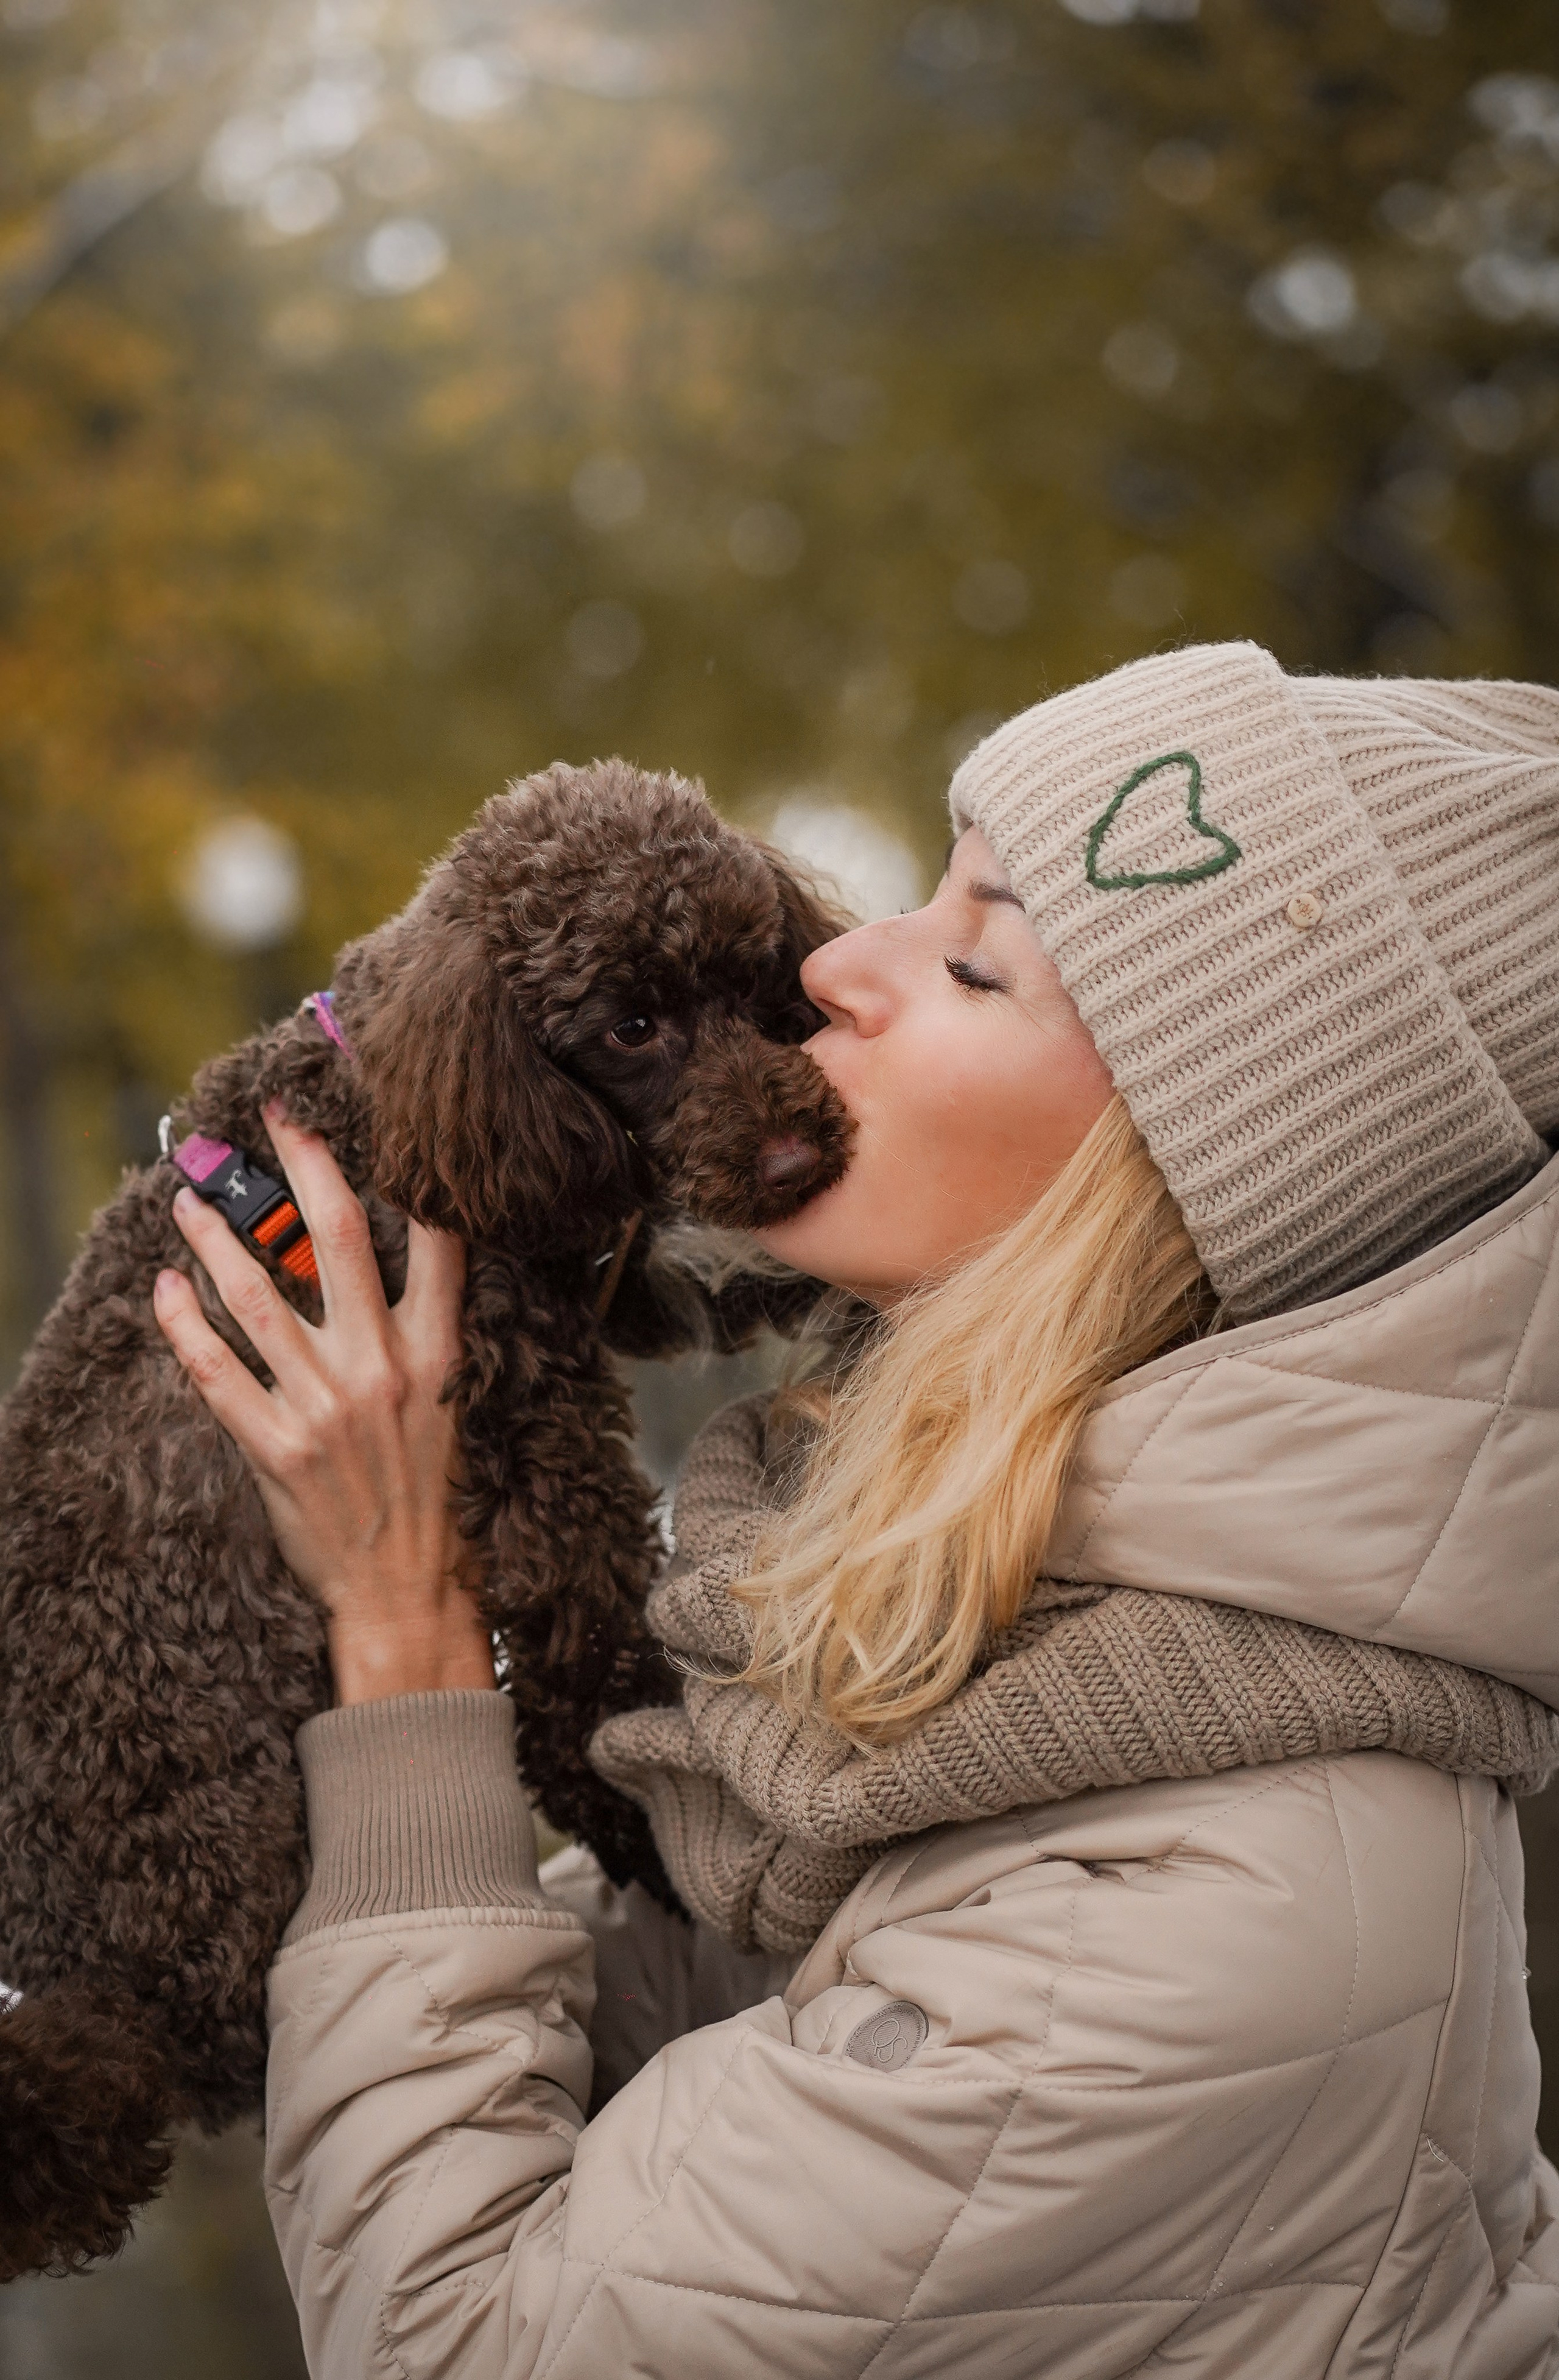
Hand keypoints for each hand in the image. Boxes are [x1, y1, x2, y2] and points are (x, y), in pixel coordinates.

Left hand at [153, 1105, 495, 1705]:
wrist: (408, 1588)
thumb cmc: (431, 1494)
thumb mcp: (451, 1402)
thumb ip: (424, 1332)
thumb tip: (393, 1258)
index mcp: (437, 1352)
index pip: (437, 1240)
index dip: (411, 1170)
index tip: (385, 1120)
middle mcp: (383, 1368)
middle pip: (338, 1237)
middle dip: (302, 1166)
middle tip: (272, 1118)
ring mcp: (325, 1407)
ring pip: (259, 1294)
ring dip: (218, 1238)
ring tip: (189, 1204)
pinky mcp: (275, 1448)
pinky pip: (216, 1369)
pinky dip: (184, 1323)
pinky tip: (166, 1289)